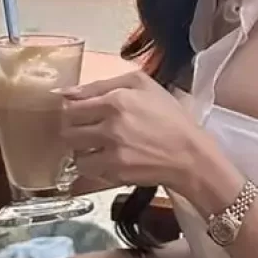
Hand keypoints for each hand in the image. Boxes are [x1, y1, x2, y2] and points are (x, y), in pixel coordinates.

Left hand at [62, 68, 205, 196]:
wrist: (190, 154)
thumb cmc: (169, 116)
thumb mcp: (143, 85)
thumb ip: (103, 84)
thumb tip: (68, 92)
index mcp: (116, 100)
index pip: (72, 106)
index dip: (72, 111)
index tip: (79, 114)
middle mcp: (110, 126)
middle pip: (68, 131)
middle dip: (74, 131)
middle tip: (87, 131)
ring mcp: (112, 152)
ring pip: (74, 154)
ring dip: (81, 151)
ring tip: (97, 148)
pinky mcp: (116, 173)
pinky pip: (88, 171)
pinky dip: (94, 166)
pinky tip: (108, 160)